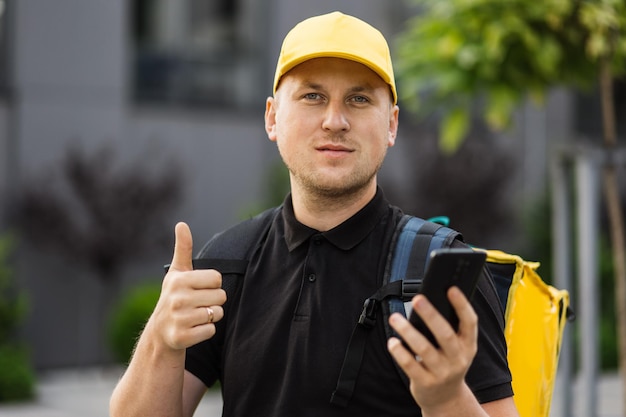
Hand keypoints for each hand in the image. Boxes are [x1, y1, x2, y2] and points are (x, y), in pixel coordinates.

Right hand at [150, 222, 226, 350]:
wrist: (160, 332)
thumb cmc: (174, 296)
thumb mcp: (177, 272)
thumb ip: (183, 248)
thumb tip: (182, 224)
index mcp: (179, 280)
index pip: (217, 278)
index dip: (212, 284)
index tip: (199, 288)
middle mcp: (178, 299)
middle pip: (221, 296)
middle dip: (214, 301)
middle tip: (198, 304)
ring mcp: (179, 319)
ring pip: (217, 314)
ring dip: (211, 316)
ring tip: (195, 316)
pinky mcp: (182, 337)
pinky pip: (211, 330)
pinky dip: (206, 331)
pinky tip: (193, 329)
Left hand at [387, 287, 477, 412]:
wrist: (446, 399)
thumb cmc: (448, 364)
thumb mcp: (458, 348)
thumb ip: (450, 329)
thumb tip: (428, 301)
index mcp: (468, 345)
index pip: (470, 322)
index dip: (462, 305)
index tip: (451, 289)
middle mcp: (458, 359)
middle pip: (445, 334)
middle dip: (431, 315)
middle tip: (417, 299)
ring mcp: (442, 372)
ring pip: (424, 349)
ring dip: (408, 332)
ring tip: (395, 319)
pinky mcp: (426, 383)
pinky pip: (410, 366)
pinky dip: (400, 352)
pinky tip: (393, 342)